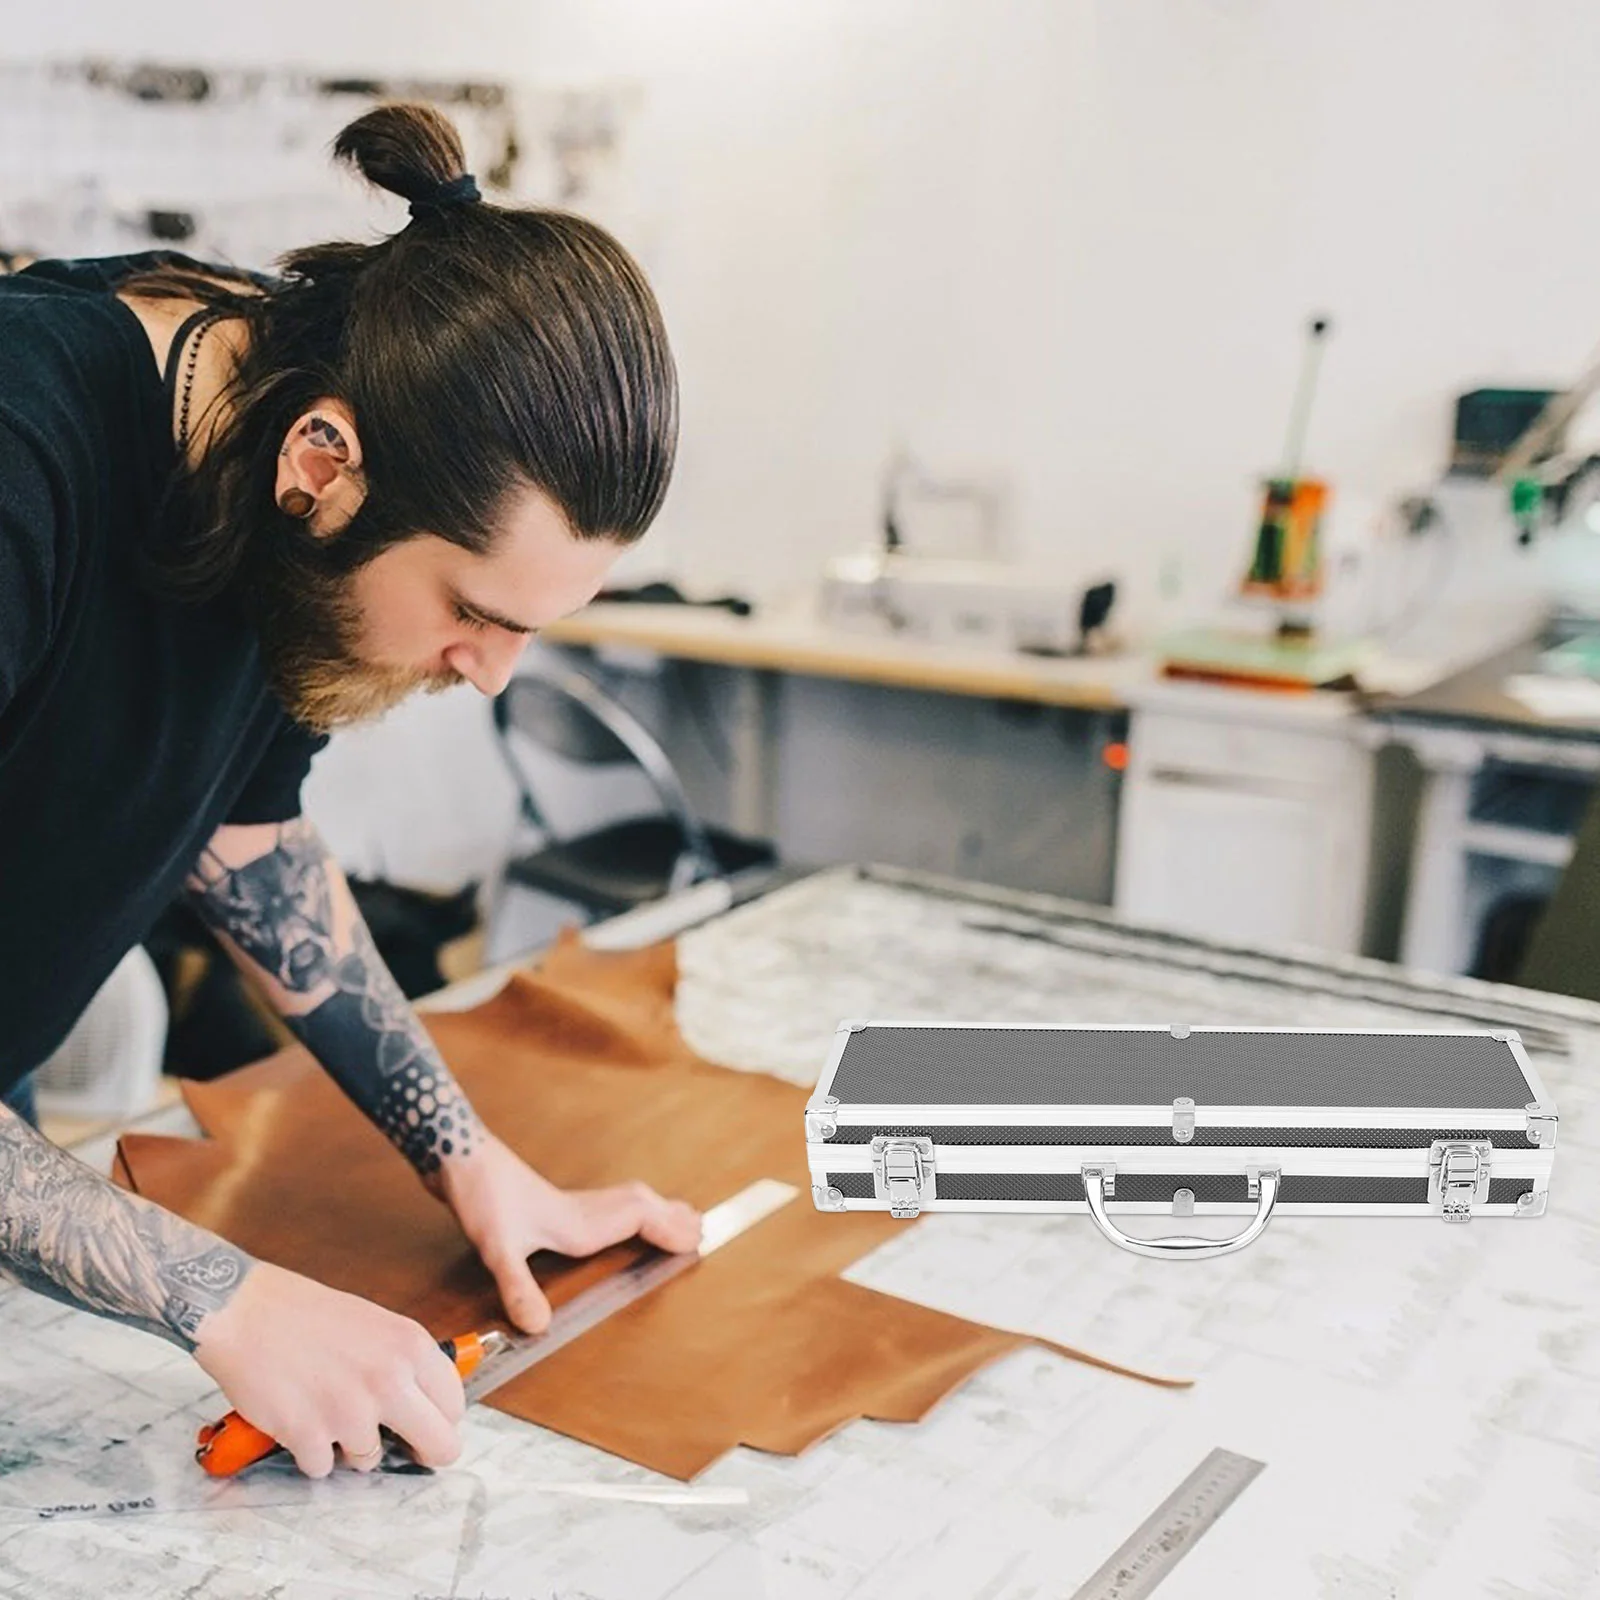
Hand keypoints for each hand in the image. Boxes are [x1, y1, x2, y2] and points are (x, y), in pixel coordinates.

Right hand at [192, 1260, 463, 1478]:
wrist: (246, 1312)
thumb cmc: (306, 1314)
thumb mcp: (376, 1324)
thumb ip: (404, 1363)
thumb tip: (426, 1404)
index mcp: (411, 1346)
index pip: (455, 1404)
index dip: (444, 1421)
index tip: (432, 1426)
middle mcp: (390, 1381)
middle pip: (440, 1445)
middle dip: (425, 1454)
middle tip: (410, 1452)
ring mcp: (351, 1412)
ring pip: (371, 1459)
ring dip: (350, 1447)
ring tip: (327, 1411)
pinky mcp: (310, 1436)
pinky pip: (323, 1468)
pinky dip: (311, 1453)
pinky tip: (299, 1420)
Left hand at [431, 1132, 701, 1333]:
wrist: (458, 1156)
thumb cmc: (480, 1196)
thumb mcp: (495, 1248)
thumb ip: (517, 1286)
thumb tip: (538, 1326)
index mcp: (578, 1220)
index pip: (638, 1216)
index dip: (668, 1227)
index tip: (697, 1237)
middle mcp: (581, 1209)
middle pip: (641, 1204)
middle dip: (672, 1217)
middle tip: (702, 1227)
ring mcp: (567, 1204)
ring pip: (625, 1200)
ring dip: (654, 1209)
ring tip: (676, 1217)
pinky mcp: (550, 1203)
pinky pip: (605, 1205)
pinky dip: (626, 1209)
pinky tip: (613, 1221)